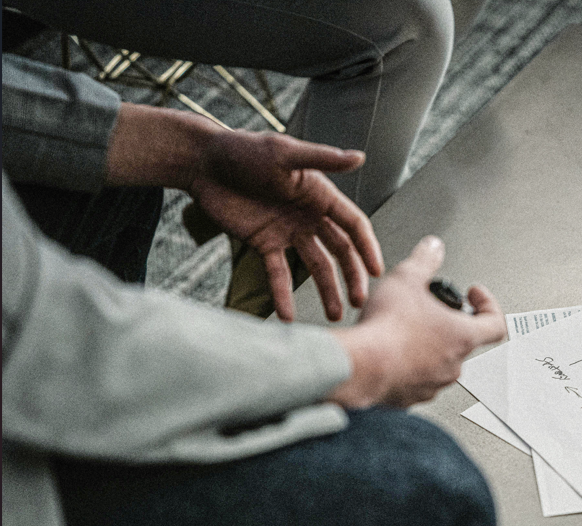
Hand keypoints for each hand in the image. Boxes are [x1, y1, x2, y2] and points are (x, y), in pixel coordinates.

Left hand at [187, 129, 382, 321]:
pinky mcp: (263, 244)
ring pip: (315, 266)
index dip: (367, 248)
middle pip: (340, 251)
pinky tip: (287, 317)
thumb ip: (322, 159)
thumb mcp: (284, 153)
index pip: (353, 225)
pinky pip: (277, 274)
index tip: (377, 272)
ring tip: (334, 316)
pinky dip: (282, 295)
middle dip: (351, 276)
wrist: (202, 163)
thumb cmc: (243, 150)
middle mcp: (309, 216)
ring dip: (327, 291)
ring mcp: (287, 232)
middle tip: (358, 302)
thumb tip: (360, 157)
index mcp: (320, 195)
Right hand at [329, 236, 505, 408]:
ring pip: (438, 363)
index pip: (495, 323)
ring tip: (405, 331)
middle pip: (463, 341)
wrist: (359, 366)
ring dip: (427, 346)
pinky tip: (389, 353)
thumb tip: (433, 248)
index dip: (488, 306)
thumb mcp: (406, 279)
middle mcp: (453, 364)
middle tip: (429, 311)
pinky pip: (416, 381)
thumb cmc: (387, 330)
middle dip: (447, 324)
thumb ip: (424, 260)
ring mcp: (432, 384)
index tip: (474, 296)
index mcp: (462, 336)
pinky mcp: (410, 397)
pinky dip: (407, 367)